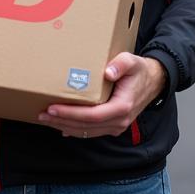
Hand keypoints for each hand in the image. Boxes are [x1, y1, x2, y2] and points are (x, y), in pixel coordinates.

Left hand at [36, 53, 166, 138]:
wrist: (153, 82)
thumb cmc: (139, 71)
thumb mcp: (132, 61)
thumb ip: (121, 64)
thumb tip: (108, 72)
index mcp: (122, 107)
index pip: (92, 115)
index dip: (71, 113)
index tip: (52, 107)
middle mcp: (119, 120)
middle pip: (86, 126)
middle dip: (62, 121)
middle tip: (41, 114)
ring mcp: (116, 125)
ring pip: (87, 132)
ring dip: (65, 126)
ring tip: (46, 119)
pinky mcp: (112, 125)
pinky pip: (91, 131)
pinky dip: (75, 130)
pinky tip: (60, 126)